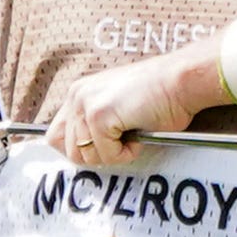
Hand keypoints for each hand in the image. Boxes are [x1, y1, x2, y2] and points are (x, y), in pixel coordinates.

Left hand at [46, 34, 230, 167]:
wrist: (181, 81)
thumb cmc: (160, 94)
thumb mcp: (118, 106)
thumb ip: (96, 122)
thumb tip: (85, 151)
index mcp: (79, 92)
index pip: (56, 136)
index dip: (78, 149)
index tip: (102, 148)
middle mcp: (77, 96)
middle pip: (68, 151)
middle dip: (97, 155)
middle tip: (122, 142)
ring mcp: (87, 105)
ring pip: (86, 156)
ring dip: (113, 154)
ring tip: (133, 135)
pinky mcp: (100, 116)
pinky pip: (107, 155)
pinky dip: (126, 154)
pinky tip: (139, 135)